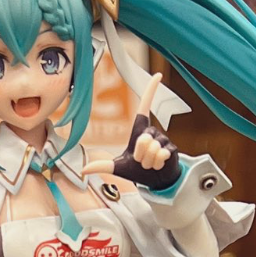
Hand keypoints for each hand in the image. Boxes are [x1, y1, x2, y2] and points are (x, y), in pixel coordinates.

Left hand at [81, 74, 180, 191]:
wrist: (155, 181)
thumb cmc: (138, 170)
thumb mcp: (119, 167)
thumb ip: (102, 166)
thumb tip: (83, 170)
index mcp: (140, 130)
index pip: (145, 106)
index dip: (151, 91)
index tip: (158, 75)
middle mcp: (152, 131)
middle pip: (142, 140)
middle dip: (140, 156)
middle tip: (141, 161)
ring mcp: (163, 139)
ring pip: (152, 149)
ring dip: (148, 162)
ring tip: (150, 164)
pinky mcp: (172, 148)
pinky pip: (160, 155)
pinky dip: (156, 164)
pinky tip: (158, 166)